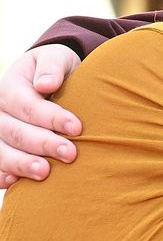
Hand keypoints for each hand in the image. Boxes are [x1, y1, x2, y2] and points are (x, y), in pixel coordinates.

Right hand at [0, 46, 82, 184]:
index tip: (77, 128)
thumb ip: (52, 67)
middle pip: (16, 131)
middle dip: (43, 144)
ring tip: (45, 173)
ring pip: (1, 151)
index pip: (27, 105)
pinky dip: (2, 175)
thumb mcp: (56, 58)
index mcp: (10, 87)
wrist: (46, 80)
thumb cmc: (55, 69)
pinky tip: (14, 183)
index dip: (51, 118)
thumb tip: (45, 84)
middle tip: (70, 154)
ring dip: (22, 164)